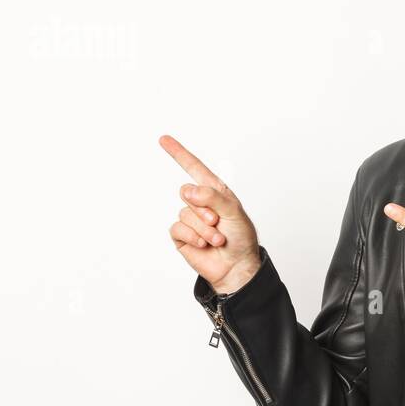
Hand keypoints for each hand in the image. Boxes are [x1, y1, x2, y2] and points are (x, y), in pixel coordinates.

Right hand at [159, 134, 261, 292]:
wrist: (236, 266)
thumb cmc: (241, 238)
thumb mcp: (233, 212)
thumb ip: (212, 197)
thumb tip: (188, 191)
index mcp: (215, 192)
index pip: (194, 168)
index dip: (179, 153)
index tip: (163, 139)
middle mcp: (201, 203)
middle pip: (186, 192)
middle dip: (204, 209)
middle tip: (218, 223)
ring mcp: (190, 219)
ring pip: (184, 213)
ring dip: (203, 229)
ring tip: (217, 238)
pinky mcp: (182, 236)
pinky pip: (178, 228)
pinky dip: (193, 237)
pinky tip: (204, 245)